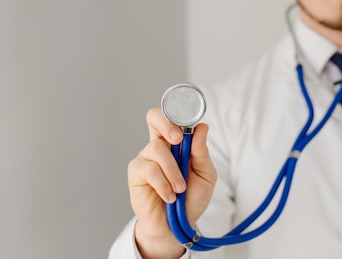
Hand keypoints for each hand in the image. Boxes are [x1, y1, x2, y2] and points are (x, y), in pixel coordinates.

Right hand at [127, 107, 216, 258]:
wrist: (177, 227)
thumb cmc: (191, 198)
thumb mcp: (205, 175)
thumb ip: (202, 152)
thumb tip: (202, 127)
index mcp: (177, 142)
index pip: (173, 117)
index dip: (178, 113)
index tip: (190, 125)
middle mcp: (159, 145)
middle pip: (153, 116)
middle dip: (166, 123)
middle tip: (178, 140)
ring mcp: (146, 158)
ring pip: (157, 149)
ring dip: (173, 171)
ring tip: (180, 189)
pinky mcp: (136, 173)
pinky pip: (149, 169)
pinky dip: (163, 184)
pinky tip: (169, 197)